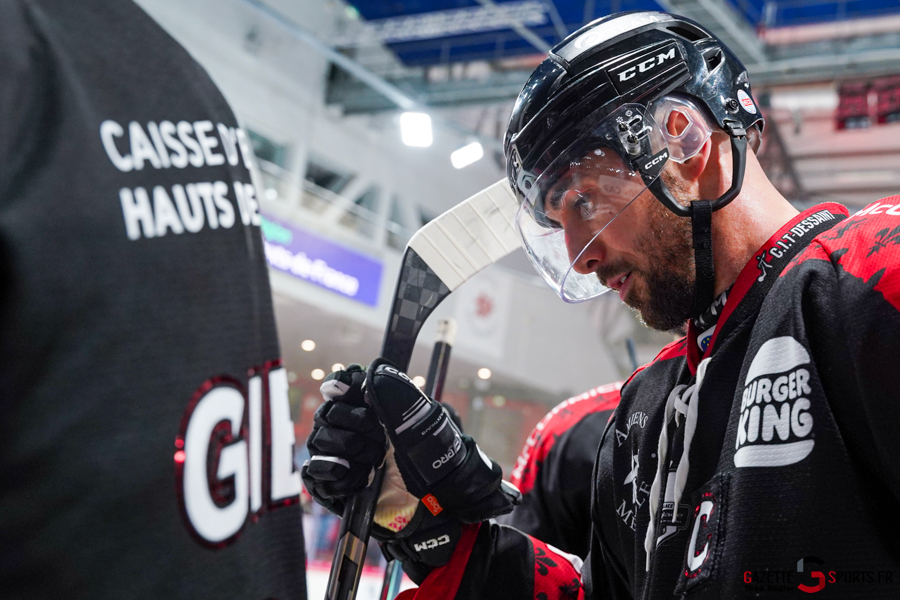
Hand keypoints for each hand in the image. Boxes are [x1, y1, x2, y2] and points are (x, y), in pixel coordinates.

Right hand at [301, 360, 519, 566]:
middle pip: (327, 412)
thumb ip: (395, 395)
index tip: (348, 387)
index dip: (341, 385)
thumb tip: (369, 374)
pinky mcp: (330, 484)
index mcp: (368, 408)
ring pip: (319, 439)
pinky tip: (360, 475)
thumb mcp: (419, 421)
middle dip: (356, 423)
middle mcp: (347, 429)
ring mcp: (336, 456)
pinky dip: (335, 471)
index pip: (339, 385)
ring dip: (350, 448)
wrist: (432, 503)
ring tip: (375, 461)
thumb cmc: (428, 460)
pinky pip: (313, 471)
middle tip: (380, 438)